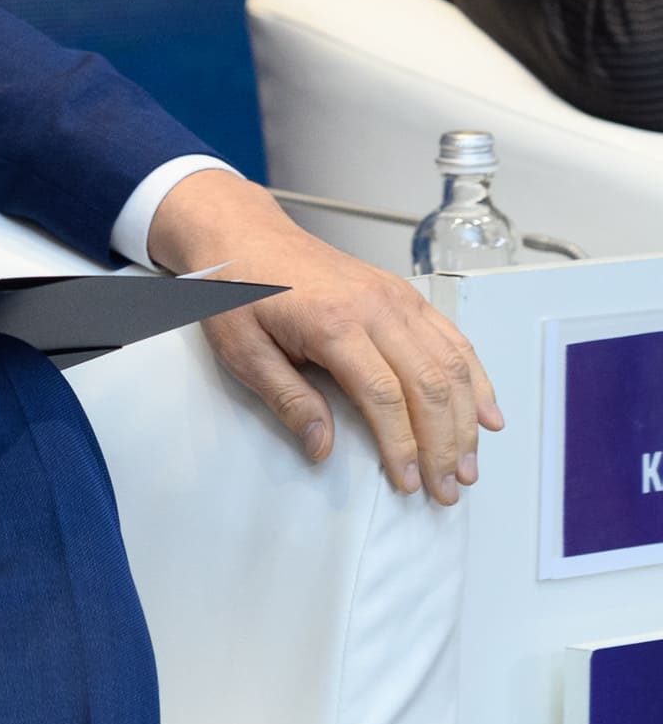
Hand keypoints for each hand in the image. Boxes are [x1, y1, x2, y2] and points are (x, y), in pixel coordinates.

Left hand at [147, 167, 498, 503]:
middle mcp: (376, 308)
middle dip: (444, 444)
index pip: (384, 397)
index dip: (402, 445)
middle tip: (447, 487)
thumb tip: (323, 447)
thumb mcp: (242, 351)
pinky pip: (453, 340)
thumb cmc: (237, 289)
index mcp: (334, 323)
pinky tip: (486, 412)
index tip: (408, 481)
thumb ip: (287, 400)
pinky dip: (475, 379)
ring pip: (451, 365)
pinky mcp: (405, 295)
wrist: (243, 236)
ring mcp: (397, 298)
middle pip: (429, 385)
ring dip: (467, 419)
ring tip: (469, 464)